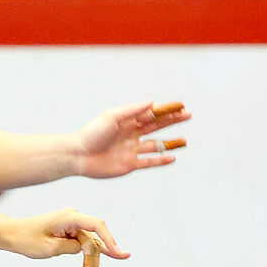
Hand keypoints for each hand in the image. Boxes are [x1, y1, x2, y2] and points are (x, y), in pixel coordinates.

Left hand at [0, 207, 124, 266]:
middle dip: (94, 264)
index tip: (119, 254)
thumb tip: (84, 249)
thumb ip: (71, 248)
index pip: (97, 225)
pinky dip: (86, 260)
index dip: (110, 240)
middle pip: (92, 242)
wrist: (13, 234)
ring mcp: (74, 224)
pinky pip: (83, 247)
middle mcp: (74, 217)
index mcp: (69, 217)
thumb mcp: (49, 248)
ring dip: (91, 266)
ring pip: (89, 247)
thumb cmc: (27, 239)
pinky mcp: (71, 232)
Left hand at [70, 100, 188, 178]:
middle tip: (188, 116)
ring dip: (170, 142)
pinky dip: (160, 160)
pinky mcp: (129, 164)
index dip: (166, 110)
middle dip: (172, 121)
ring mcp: (132, 150)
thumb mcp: (112, 117)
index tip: (180, 105)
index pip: (151, 114)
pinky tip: (172, 157)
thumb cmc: (93, 133)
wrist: (79, 155)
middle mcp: (131, 134)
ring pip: (155, 145)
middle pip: (156, 127)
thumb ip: (132, 111)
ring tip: (185, 140)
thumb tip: (151, 102)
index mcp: (127, 121)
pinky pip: (149, 162)